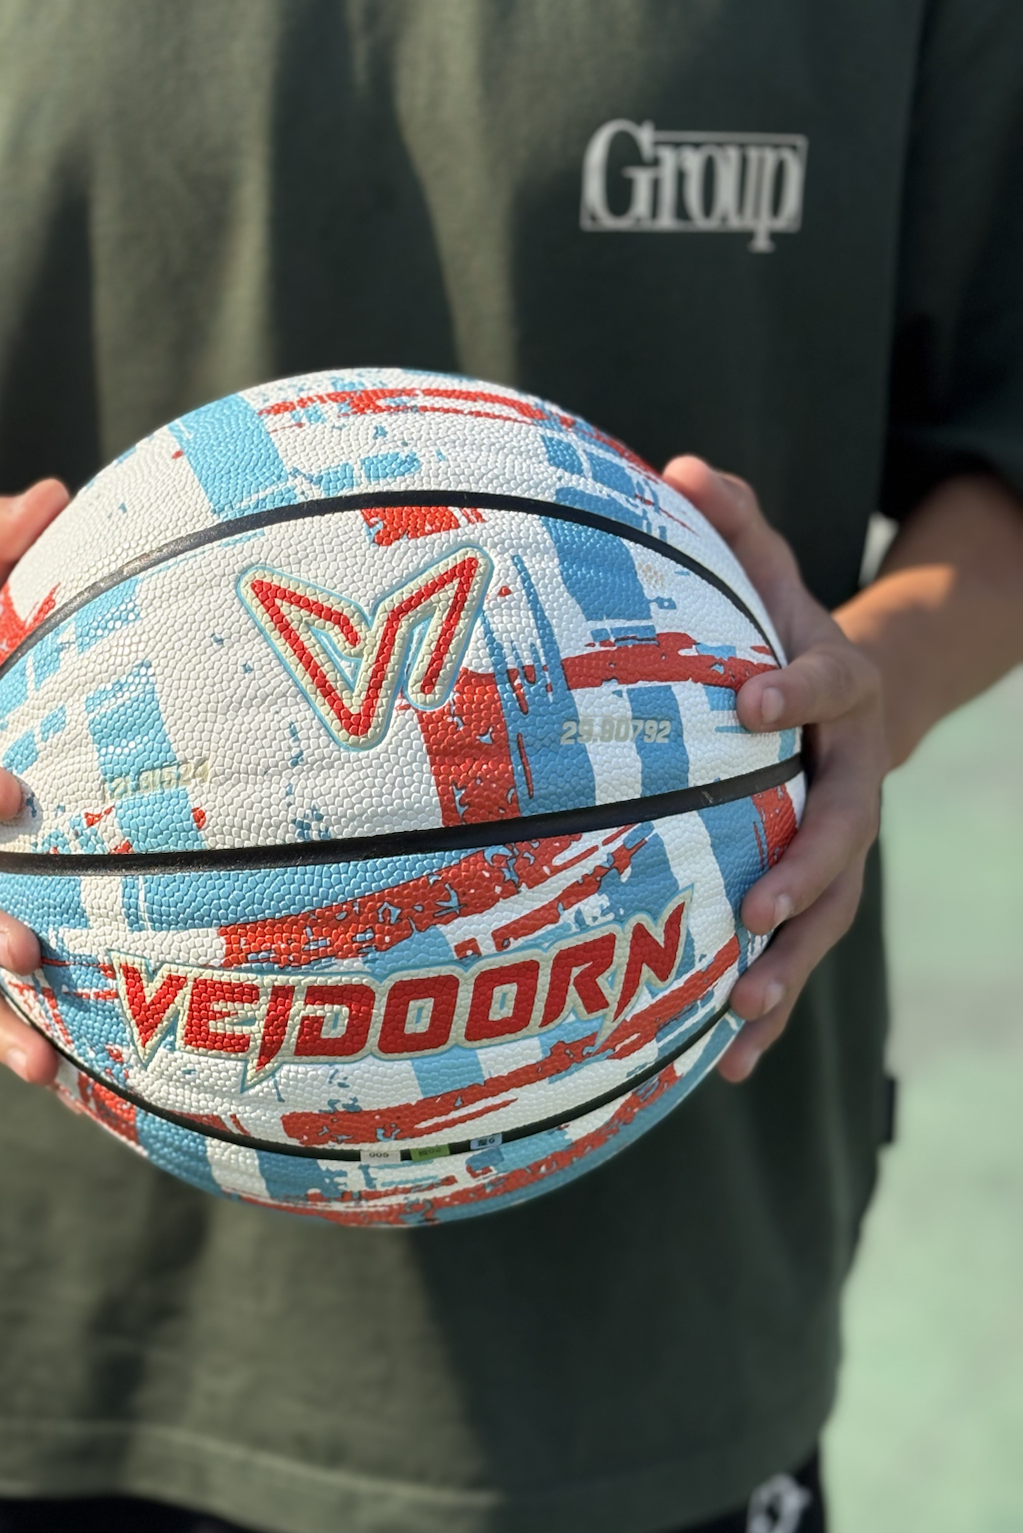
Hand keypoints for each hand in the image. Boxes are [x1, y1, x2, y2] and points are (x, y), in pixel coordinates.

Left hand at [663, 457, 888, 1082]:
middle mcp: (849, 775)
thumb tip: (682, 466)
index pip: (827, 684)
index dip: (797, 688)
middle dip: (804, 872)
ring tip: (739, 1018)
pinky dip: (767, 1010)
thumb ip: (732, 524)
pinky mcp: (812, 889)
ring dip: (788, 969)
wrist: (847, 698)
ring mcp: (836, 841)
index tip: (750, 699)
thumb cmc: (778, 630)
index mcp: (835, 689)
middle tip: (754, 911)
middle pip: (843, 830)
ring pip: (828, 914)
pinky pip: (796, 953)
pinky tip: (721, 1066)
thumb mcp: (764, 572)